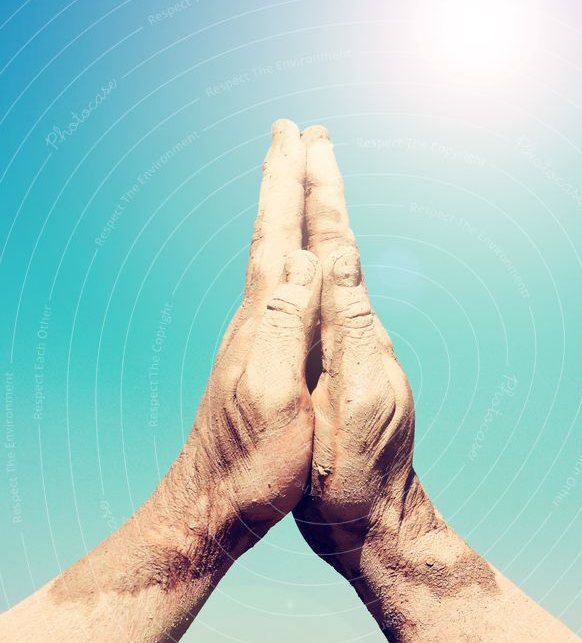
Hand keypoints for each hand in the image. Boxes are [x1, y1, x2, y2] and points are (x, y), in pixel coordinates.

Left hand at [148, 120, 319, 579]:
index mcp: (261, 323)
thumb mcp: (272, 398)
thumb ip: (285, 327)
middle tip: (293, 135)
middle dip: (284, 182)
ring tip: (293, 185)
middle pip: (272, 237)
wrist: (214, 507)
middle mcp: (253, 322)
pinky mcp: (259, 364)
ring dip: (285, 216)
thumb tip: (306, 259)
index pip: (278, 238)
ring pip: (273, 261)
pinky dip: (288, 263)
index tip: (299, 136)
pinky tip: (290, 267)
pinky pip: (277, 295)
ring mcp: (253, 342)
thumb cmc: (251, 466)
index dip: (288, 186)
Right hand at [294, 127, 425, 580]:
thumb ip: (348, 337)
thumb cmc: (351, 483)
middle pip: (342, 252)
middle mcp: (365, 339)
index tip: (312, 146)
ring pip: (341, 278)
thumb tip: (338, 267)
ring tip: (313, 185)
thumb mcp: (351, 411)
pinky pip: (338, 310)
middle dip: (327, 193)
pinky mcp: (356, 376)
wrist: (376, 526)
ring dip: (327, 226)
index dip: (324, 199)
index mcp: (358, 342)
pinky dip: (326, 272)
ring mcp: (363, 356)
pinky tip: (318, 266)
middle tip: (313, 140)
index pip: (338, 254)